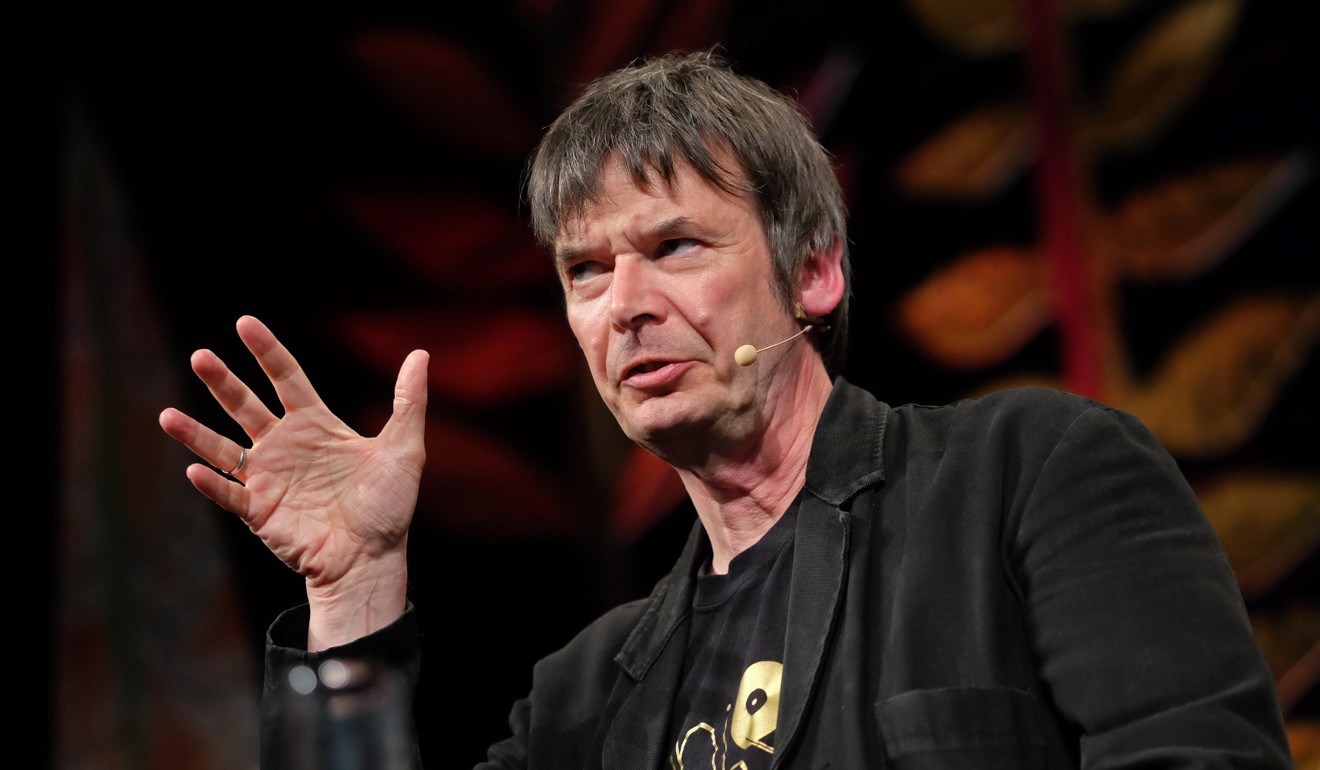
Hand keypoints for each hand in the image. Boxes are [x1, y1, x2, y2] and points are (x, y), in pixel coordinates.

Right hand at [159, 316, 428, 647]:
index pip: (286, 377)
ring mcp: (267, 478)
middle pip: (245, 405)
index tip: (244, 323)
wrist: (373, 558)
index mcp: (316, 425)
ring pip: (222, 448)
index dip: (266, 350)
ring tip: (167, 416)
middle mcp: (285, 446)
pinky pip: (229, 494)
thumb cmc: (389, 506)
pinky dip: (212, 484)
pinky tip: (195, 470)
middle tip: (199, 356)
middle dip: (222, 382)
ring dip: (195, 433)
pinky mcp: (259, 512)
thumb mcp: (405, 449)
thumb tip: (420, 354)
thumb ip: (408, 402)